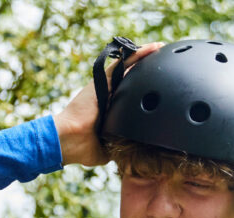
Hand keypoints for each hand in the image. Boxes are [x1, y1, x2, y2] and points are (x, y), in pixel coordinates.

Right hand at [54, 42, 162, 166]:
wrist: (69, 140)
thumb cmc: (83, 148)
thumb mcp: (109, 148)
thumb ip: (121, 146)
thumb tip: (135, 152)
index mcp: (111, 110)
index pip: (131, 96)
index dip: (144, 90)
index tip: (161, 88)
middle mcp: (109, 96)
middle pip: (131, 78)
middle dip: (147, 70)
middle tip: (165, 64)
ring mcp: (105, 87)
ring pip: (128, 67)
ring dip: (145, 57)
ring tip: (161, 48)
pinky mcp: (102, 81)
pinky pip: (122, 64)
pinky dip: (137, 55)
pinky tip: (153, 48)